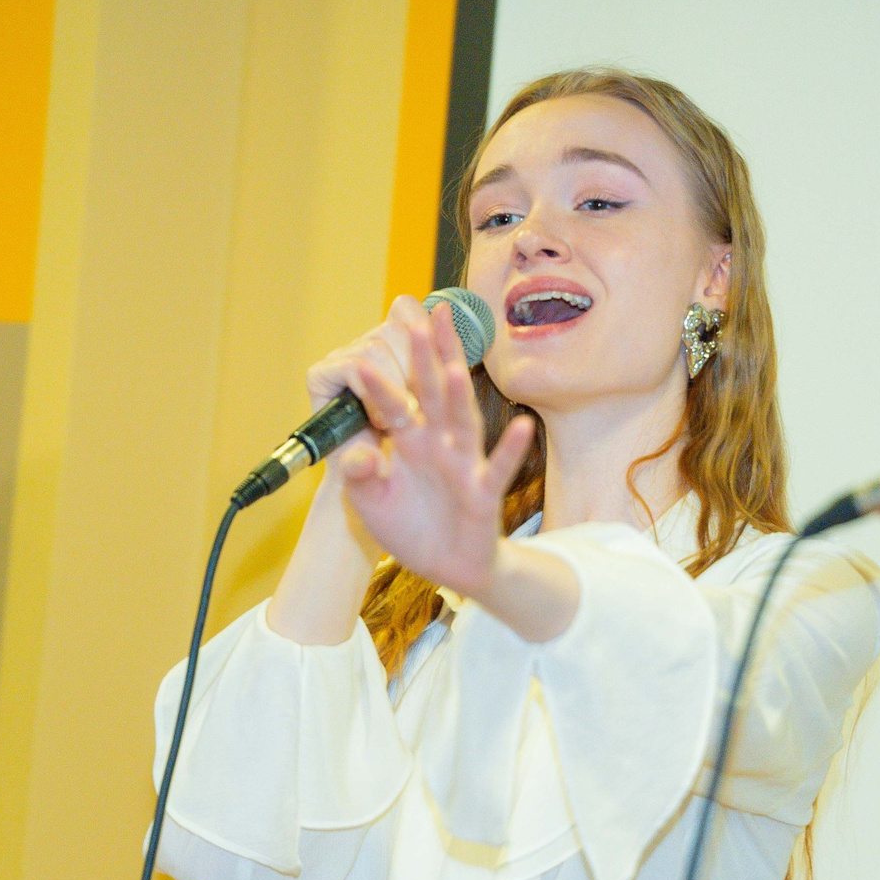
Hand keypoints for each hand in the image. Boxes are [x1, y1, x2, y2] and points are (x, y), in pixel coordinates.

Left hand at [325, 295, 533, 596]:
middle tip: (428, 313)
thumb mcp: (372, 503)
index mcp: (410, 441)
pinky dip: (511, 450)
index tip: (361, 354)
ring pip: (463, 423)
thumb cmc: (411, 526)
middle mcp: (438, 444)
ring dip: (459, 397)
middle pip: (434, 393)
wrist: (446, 566)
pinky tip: (523, 427)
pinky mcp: (483, 494)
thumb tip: (356, 458)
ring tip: (454, 366)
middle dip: (431, 355)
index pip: (393, 404)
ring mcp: (463, 466)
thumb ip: (361, 478)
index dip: (377, 383)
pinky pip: (498, 470)